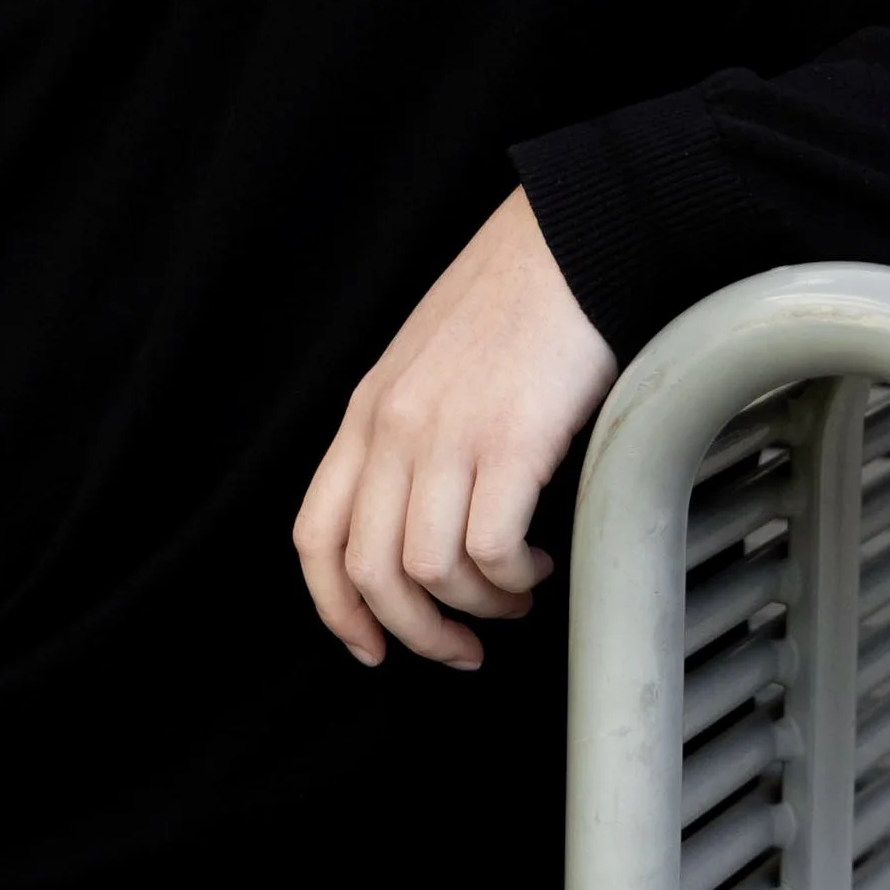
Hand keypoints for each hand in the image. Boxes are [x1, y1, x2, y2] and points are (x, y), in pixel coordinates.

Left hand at [294, 187, 615, 669]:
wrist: (572, 240)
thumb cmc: (515, 301)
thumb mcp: (428, 365)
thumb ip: (409, 432)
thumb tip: (418, 518)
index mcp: (367, 412)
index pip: (317, 537)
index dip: (338, 609)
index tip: (374, 648)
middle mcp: (393, 428)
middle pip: (369, 572)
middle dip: (416, 632)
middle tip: (462, 649)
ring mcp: (447, 434)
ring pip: (429, 573)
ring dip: (478, 606)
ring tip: (516, 594)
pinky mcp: (509, 441)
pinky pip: (491, 550)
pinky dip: (514, 577)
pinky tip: (541, 562)